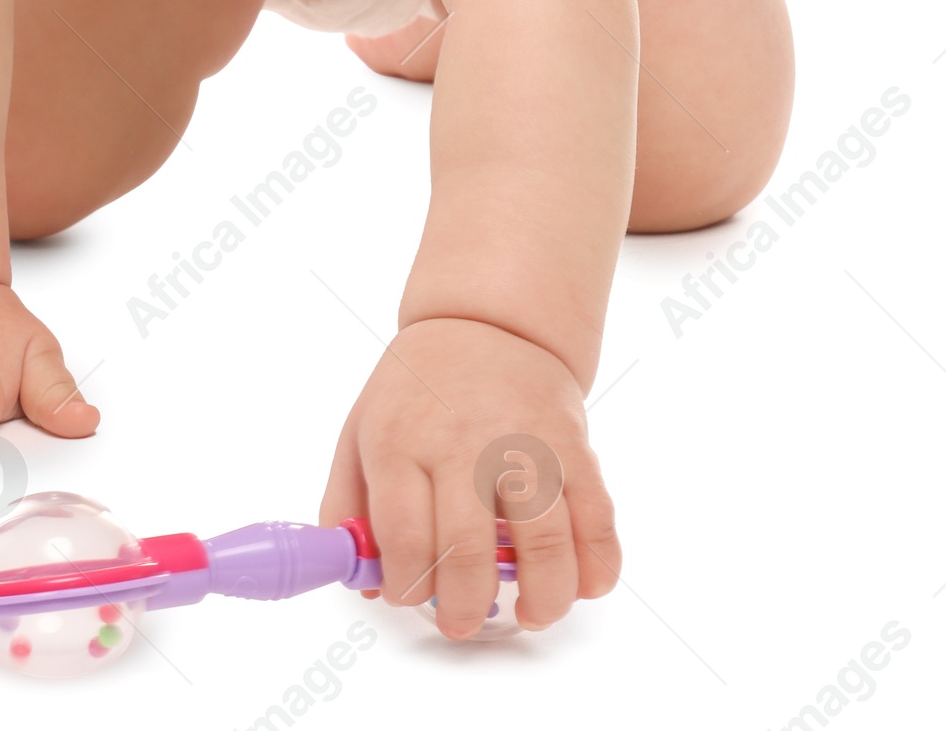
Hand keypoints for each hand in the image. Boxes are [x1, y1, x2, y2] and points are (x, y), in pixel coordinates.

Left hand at [320, 317, 618, 640]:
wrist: (487, 323)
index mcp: (401, 441)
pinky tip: (581, 585)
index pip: (405, 535)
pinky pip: (597, 519)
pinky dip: (597, 566)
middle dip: (465, 606)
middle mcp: (463, 443)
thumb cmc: (418, 389)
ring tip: (530, 613)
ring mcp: (525, 444)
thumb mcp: (360, 429)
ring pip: (545, 543)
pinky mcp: (573, 447)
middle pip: (468, 550)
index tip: (411, 595)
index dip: (407, 585)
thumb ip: (347, 505)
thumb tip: (360, 580)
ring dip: (543, 599)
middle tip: (462, 621)